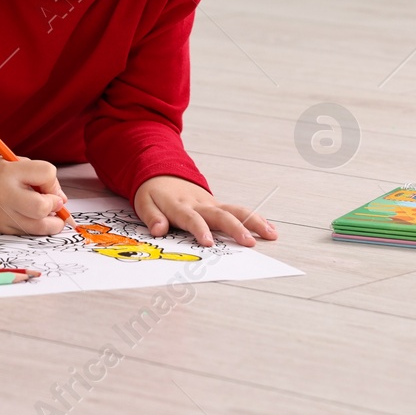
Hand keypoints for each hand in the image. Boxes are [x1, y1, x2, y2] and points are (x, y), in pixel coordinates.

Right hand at [0, 156, 68, 234]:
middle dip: (54, 205)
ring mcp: (3, 215)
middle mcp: (6, 195)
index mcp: (9, 172)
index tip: (47, 184)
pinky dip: (38, 228)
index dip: (52, 180)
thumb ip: (39, 176)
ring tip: (51, 215)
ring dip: (53, 222)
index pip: (46, 173)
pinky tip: (36, 220)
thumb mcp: (14, 164)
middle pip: (42, 207)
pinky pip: (29, 233)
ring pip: (39, 226)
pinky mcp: (3, 230)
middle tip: (54, 203)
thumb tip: (61, 199)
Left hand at [134, 176, 277, 247]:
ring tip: (271, 234)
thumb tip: (158, 231)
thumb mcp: (144, 203)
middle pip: (220, 215)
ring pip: (235, 210)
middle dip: (236, 228)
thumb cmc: (153, 192)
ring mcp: (211, 203)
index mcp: (179, 205)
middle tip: (249, 243)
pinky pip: (238, 211)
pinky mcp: (217, 205)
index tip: (208, 243)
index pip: (191, 218)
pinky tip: (269, 229)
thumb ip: (152, 217)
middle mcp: (199, 203)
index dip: (200, 230)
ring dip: (254, 221)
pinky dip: (254, 219)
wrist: (161, 171)